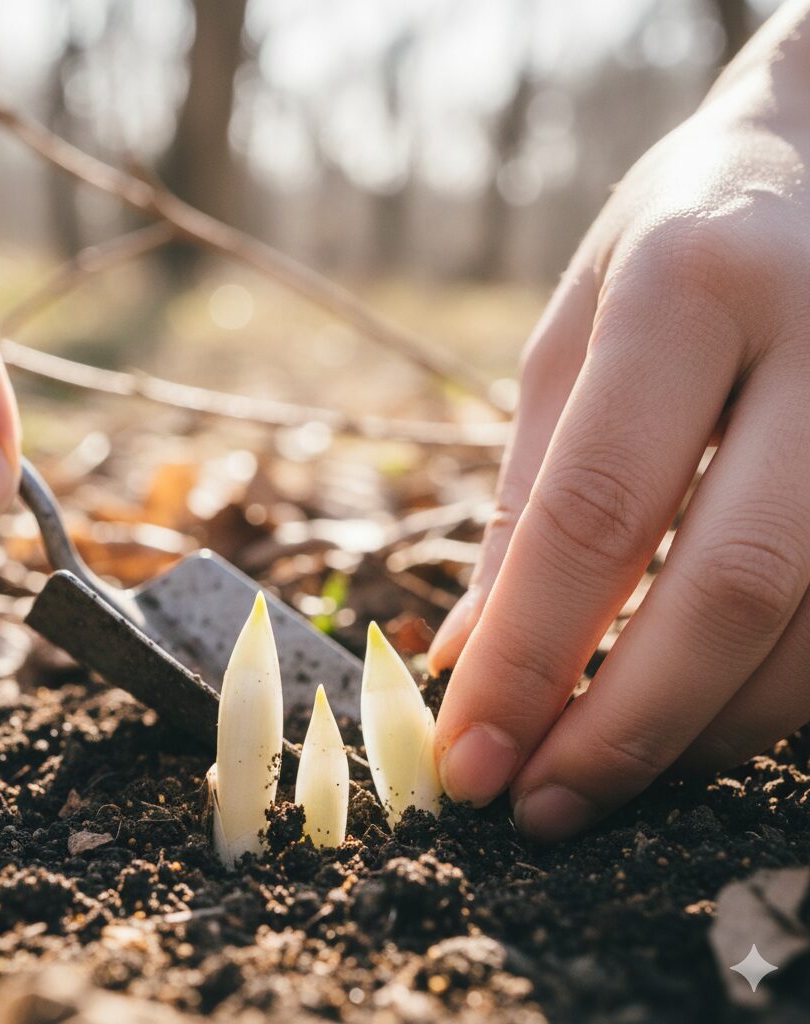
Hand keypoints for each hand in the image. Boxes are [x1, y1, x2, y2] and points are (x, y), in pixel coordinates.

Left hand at [431, 0, 809, 840]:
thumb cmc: (669, 254)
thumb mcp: (570, 345)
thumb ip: (528, 500)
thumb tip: (465, 658)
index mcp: (689, 289)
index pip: (594, 513)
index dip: (526, 657)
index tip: (469, 756)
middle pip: (729, 588)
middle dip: (623, 728)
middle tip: (538, 809)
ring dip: (703, 735)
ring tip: (604, 777)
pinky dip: (772, 699)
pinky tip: (698, 724)